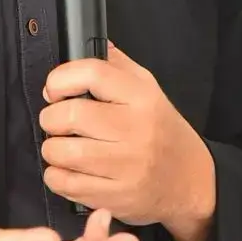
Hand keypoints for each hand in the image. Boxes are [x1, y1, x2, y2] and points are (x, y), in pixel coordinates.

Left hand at [38, 42, 215, 240]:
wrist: (191, 180)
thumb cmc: (161, 130)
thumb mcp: (147, 87)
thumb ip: (115, 64)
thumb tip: (81, 44)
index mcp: (141, 96)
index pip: (91, 73)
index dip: (60, 78)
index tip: (54, 88)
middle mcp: (135, 129)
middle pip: (70, 115)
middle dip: (50, 118)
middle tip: (55, 121)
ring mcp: (127, 166)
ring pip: (63, 152)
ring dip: (51, 148)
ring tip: (60, 146)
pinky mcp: (117, 196)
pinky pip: (67, 184)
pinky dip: (56, 176)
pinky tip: (66, 169)